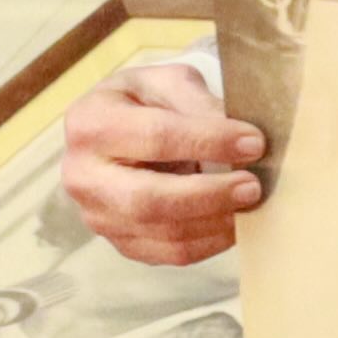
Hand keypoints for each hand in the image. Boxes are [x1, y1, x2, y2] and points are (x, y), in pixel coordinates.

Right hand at [60, 60, 262, 265]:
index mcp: (90, 123)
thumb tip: (240, 136)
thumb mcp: (168, 83)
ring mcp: (97, 215)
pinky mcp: (120, 242)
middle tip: (253, 186)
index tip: (254, 143)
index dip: (209, 141)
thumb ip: (198, 103)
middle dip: (208, 194)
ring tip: (250, 203)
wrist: (121, 132)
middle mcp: (83, 175)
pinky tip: (235, 223)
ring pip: (162, 232)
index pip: (155, 137)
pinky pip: (169, 254)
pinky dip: (210, 243)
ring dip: (215, 222)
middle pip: (148, 198)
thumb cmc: (146, 102)